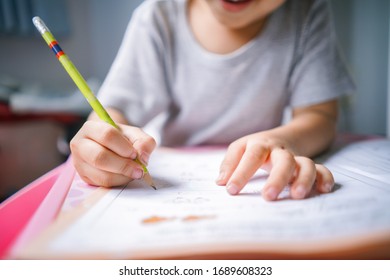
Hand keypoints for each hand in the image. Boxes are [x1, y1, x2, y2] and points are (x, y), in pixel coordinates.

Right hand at [70, 120, 155, 186]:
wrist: (109, 145)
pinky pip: (102, 184)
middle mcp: (80, 145)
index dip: (123, 146)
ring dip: (123, 176)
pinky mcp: (84, 177)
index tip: (135, 154)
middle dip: (123, 166)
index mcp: (90, 128)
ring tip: (134, 172)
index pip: (107, 135)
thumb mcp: (135, 134)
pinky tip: (125, 176)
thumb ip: (144, 142)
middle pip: (100, 158)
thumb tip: (142, 157)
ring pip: (101, 175)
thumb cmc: (121, 138)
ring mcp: (79, 163)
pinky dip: (118, 182)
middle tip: (139, 169)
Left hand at [216, 132, 333, 200]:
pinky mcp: (310, 165)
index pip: (250, 157)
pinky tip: (324, 190)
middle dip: (277, 178)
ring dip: (304, 179)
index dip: (241, 173)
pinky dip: (325, 177)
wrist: (288, 135)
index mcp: (259, 145)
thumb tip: (221, 182)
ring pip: (306, 163)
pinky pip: (322, 169)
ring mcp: (297, 157)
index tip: (231, 190)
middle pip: (283, 160)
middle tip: (269, 197)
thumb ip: (230, 163)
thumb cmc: (257, 147)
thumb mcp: (240, 148)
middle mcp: (280, 151)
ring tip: (298, 196)